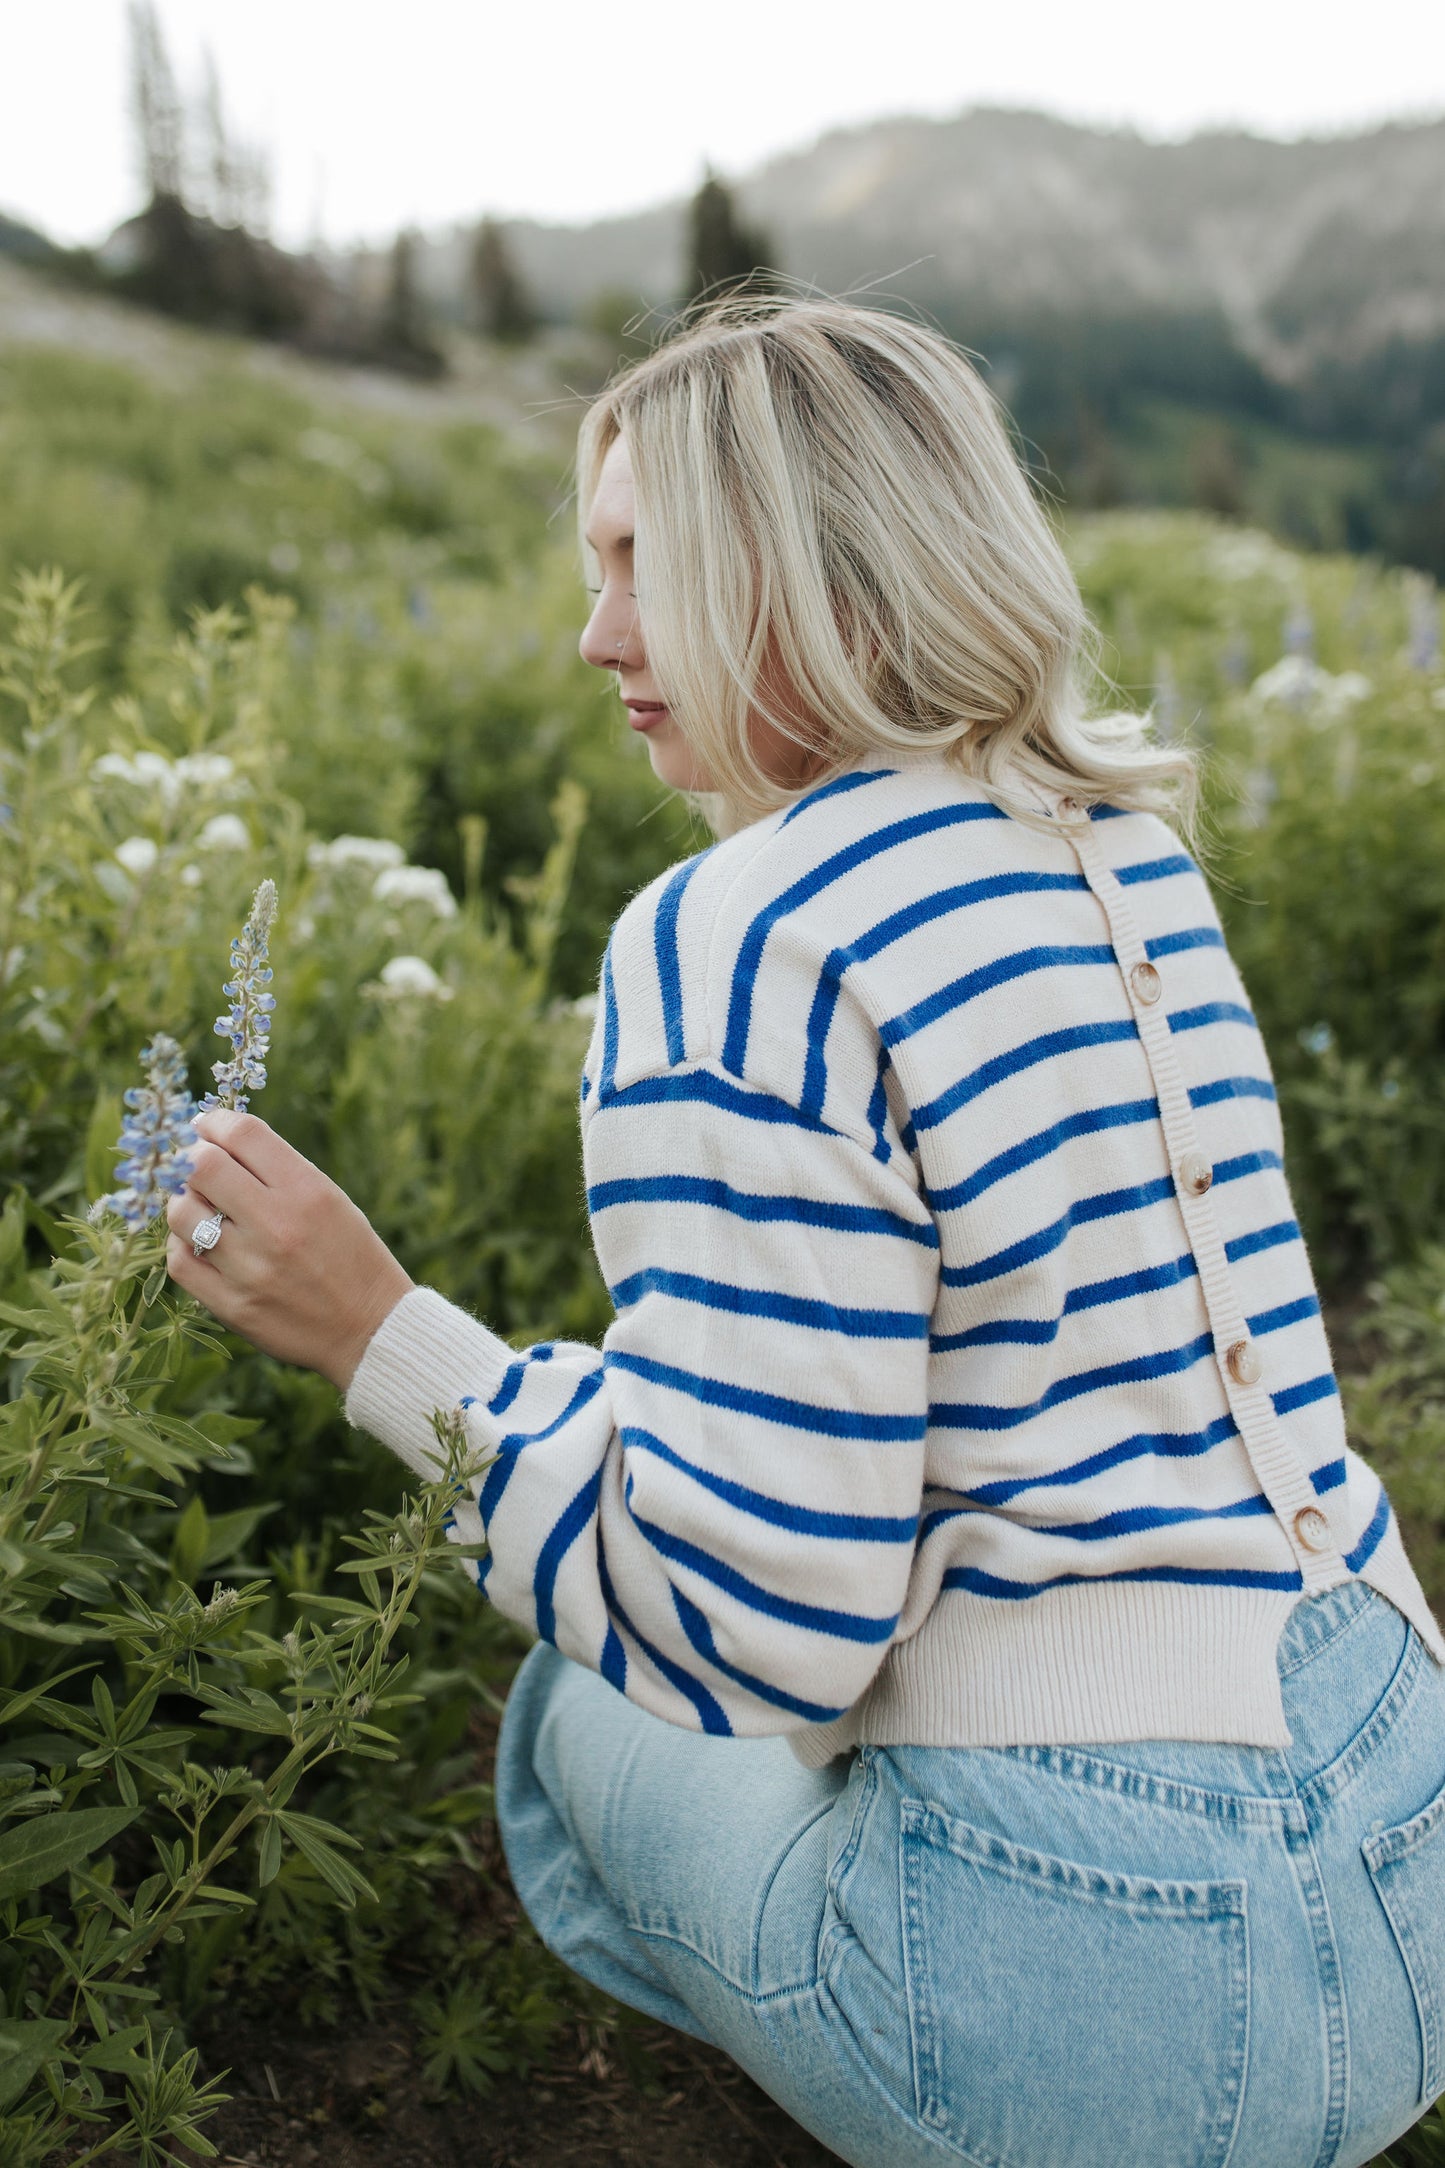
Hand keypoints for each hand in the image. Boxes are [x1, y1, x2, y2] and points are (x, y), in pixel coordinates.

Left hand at [165, 1109, 414, 1392]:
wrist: (370, 1329)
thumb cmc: (351, 1257)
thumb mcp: (331, 1200)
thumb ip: (278, 1170)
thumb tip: (216, 1140)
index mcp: (308, 1192)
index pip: (242, 1133)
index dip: (215, 1121)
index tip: (206, 1127)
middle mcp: (277, 1225)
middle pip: (201, 1166)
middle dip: (190, 1158)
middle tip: (194, 1165)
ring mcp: (251, 1268)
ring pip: (180, 1213)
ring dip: (184, 1204)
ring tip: (200, 1209)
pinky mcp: (232, 1305)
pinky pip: (179, 1262)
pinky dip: (182, 1246)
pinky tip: (199, 1245)